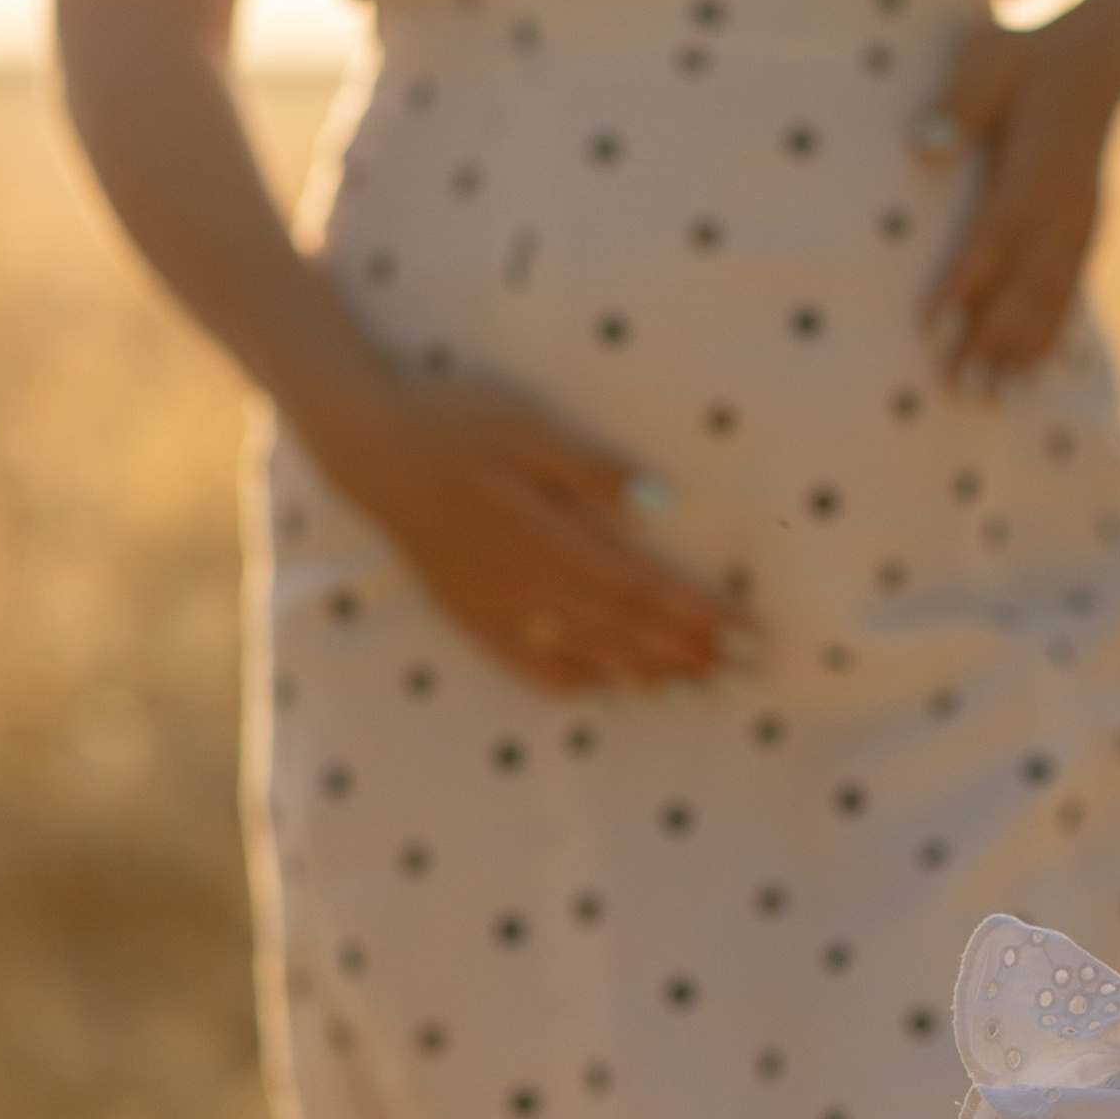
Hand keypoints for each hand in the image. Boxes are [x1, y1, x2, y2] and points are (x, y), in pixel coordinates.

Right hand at [304, 367, 753, 691]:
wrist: (366, 443)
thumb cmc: (456, 418)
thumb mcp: (528, 423)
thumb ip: (593, 468)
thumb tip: (663, 503)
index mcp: (551, 533)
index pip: (645, 586)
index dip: (702, 615)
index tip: (753, 635)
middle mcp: (528, 581)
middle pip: (625, 627)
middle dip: (690, 655)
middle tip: (748, 679)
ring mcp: (497, 604)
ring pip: (583, 652)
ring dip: (643, 677)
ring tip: (696, 699)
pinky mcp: (470, 612)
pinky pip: (525, 662)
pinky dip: (568, 682)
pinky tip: (601, 696)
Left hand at [915, 0, 1119, 383]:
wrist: (1110, 44)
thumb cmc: (1033, 48)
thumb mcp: (990, 55)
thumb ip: (956, 104)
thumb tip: (920, 152)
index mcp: (1043, 162)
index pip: (995, 232)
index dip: (964, 282)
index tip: (929, 328)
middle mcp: (1070, 203)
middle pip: (1027, 282)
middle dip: (993, 340)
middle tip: (959, 391)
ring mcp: (1084, 221)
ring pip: (1052, 298)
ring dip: (1021, 352)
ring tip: (990, 401)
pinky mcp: (1087, 231)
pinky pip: (1070, 292)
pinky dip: (1049, 337)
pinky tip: (1030, 376)